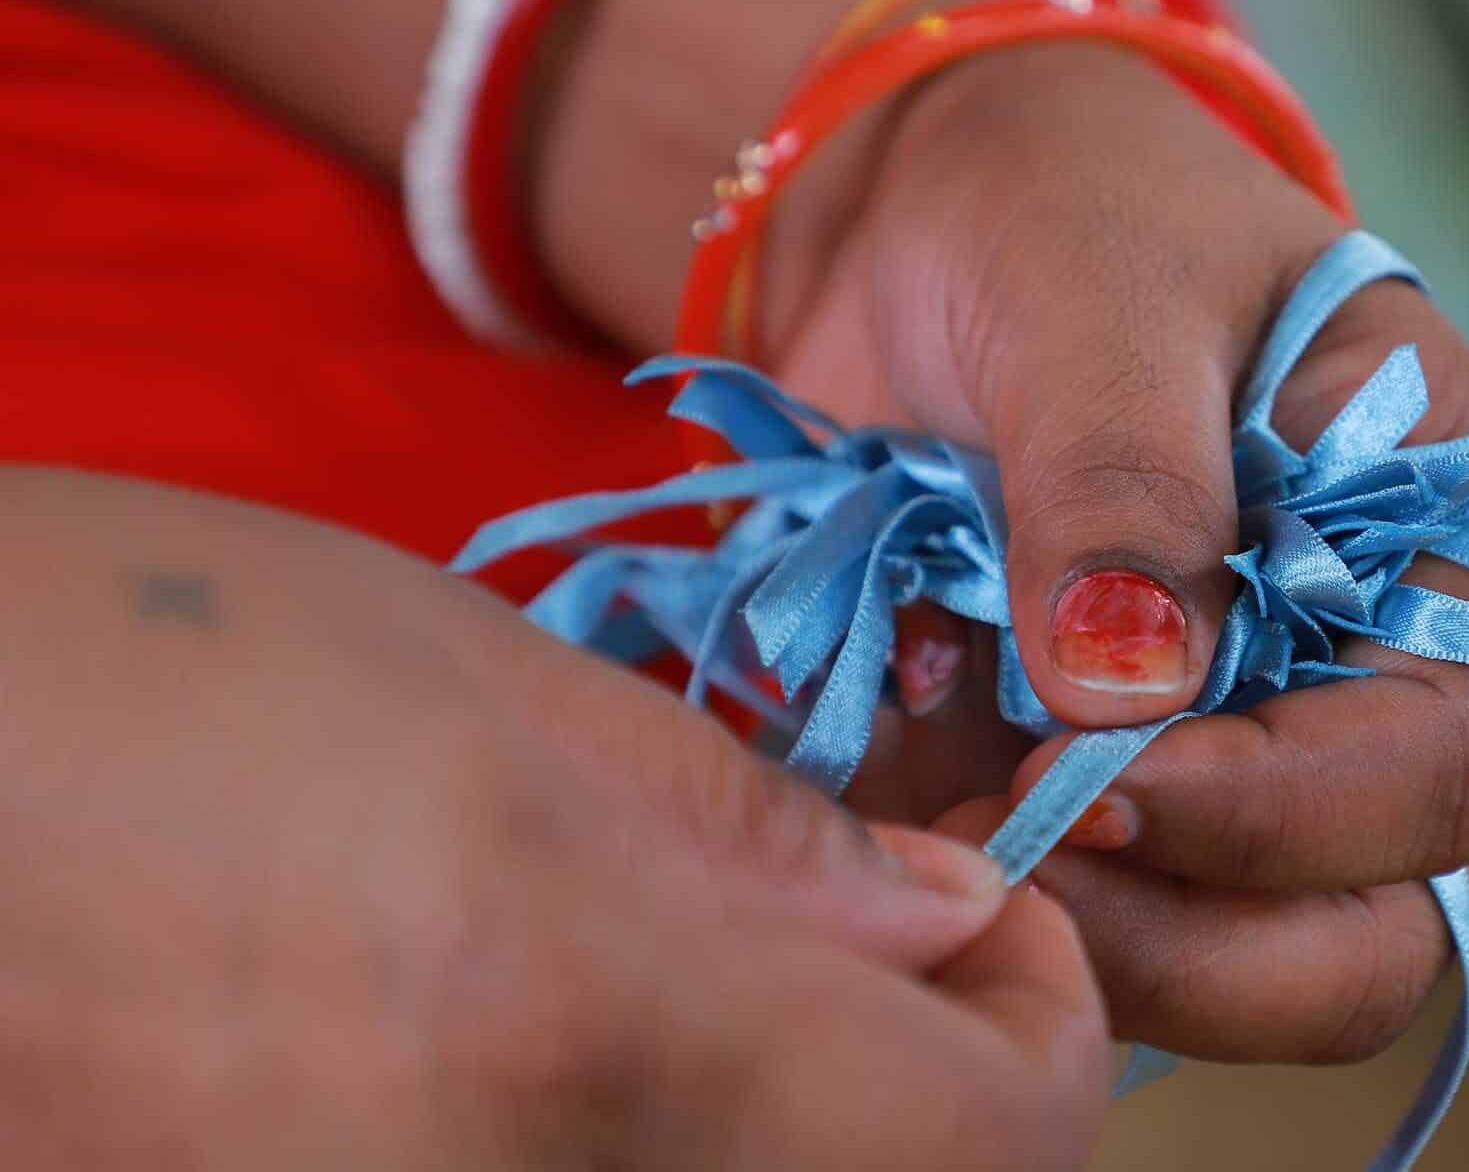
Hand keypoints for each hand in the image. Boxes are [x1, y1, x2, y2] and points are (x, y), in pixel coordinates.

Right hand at [0, 469, 1107, 1168]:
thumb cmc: (91, 669)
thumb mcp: (458, 682)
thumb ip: (737, 829)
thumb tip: (943, 918)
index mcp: (582, 1028)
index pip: (993, 1147)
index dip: (1049, 1033)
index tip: (997, 926)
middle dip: (915, 1087)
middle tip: (855, 942)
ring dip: (765, 1118)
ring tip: (654, 967)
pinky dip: (606, 1144)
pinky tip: (511, 1039)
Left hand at [772, 46, 1468, 1062]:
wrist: (930, 219)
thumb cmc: (1073, 209)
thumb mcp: (1110, 291)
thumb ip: (1126, 481)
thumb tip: (1122, 703)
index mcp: (1457, 558)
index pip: (1442, 766)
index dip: (1282, 814)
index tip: (1092, 779)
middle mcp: (1379, 697)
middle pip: (1367, 935)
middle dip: (1191, 942)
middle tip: (1009, 866)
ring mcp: (1247, 769)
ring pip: (1233, 973)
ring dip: (1077, 938)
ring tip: (928, 816)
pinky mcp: (1114, 805)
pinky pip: (1078, 927)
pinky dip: (975, 899)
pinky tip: (888, 782)